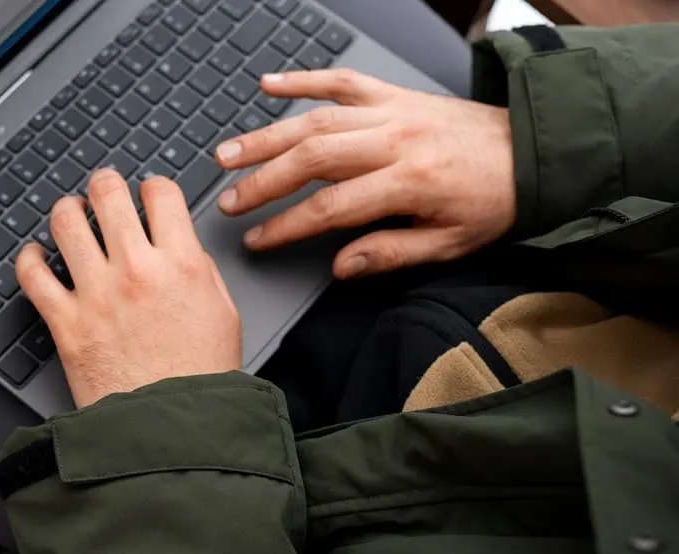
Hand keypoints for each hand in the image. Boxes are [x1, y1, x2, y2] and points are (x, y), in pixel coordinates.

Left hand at [15, 170, 241, 408]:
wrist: (173, 432)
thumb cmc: (200, 382)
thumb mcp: (224, 316)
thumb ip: (201, 273)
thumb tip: (181, 249)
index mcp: (181, 265)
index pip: (160, 193)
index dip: (151, 185)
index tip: (145, 191)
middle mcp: (136, 271)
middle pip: (108, 195)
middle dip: (104, 184)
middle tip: (101, 189)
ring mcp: (97, 295)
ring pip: (66, 223)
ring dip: (66, 211)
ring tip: (69, 214)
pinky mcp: (65, 323)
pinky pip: (32, 274)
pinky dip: (28, 258)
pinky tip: (34, 255)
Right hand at [214, 69, 514, 278]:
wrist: (533, 151)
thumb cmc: (492, 200)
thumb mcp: (449, 244)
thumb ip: (390, 252)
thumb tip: (340, 266)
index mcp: (411, 181)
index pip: (332, 208)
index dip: (287, 226)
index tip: (257, 239)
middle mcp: (397, 139)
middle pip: (313, 158)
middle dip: (262, 181)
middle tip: (228, 201)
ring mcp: (392, 111)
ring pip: (316, 119)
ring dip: (266, 136)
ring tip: (228, 154)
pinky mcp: (393, 94)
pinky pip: (342, 80)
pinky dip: (303, 79)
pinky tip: (268, 85)